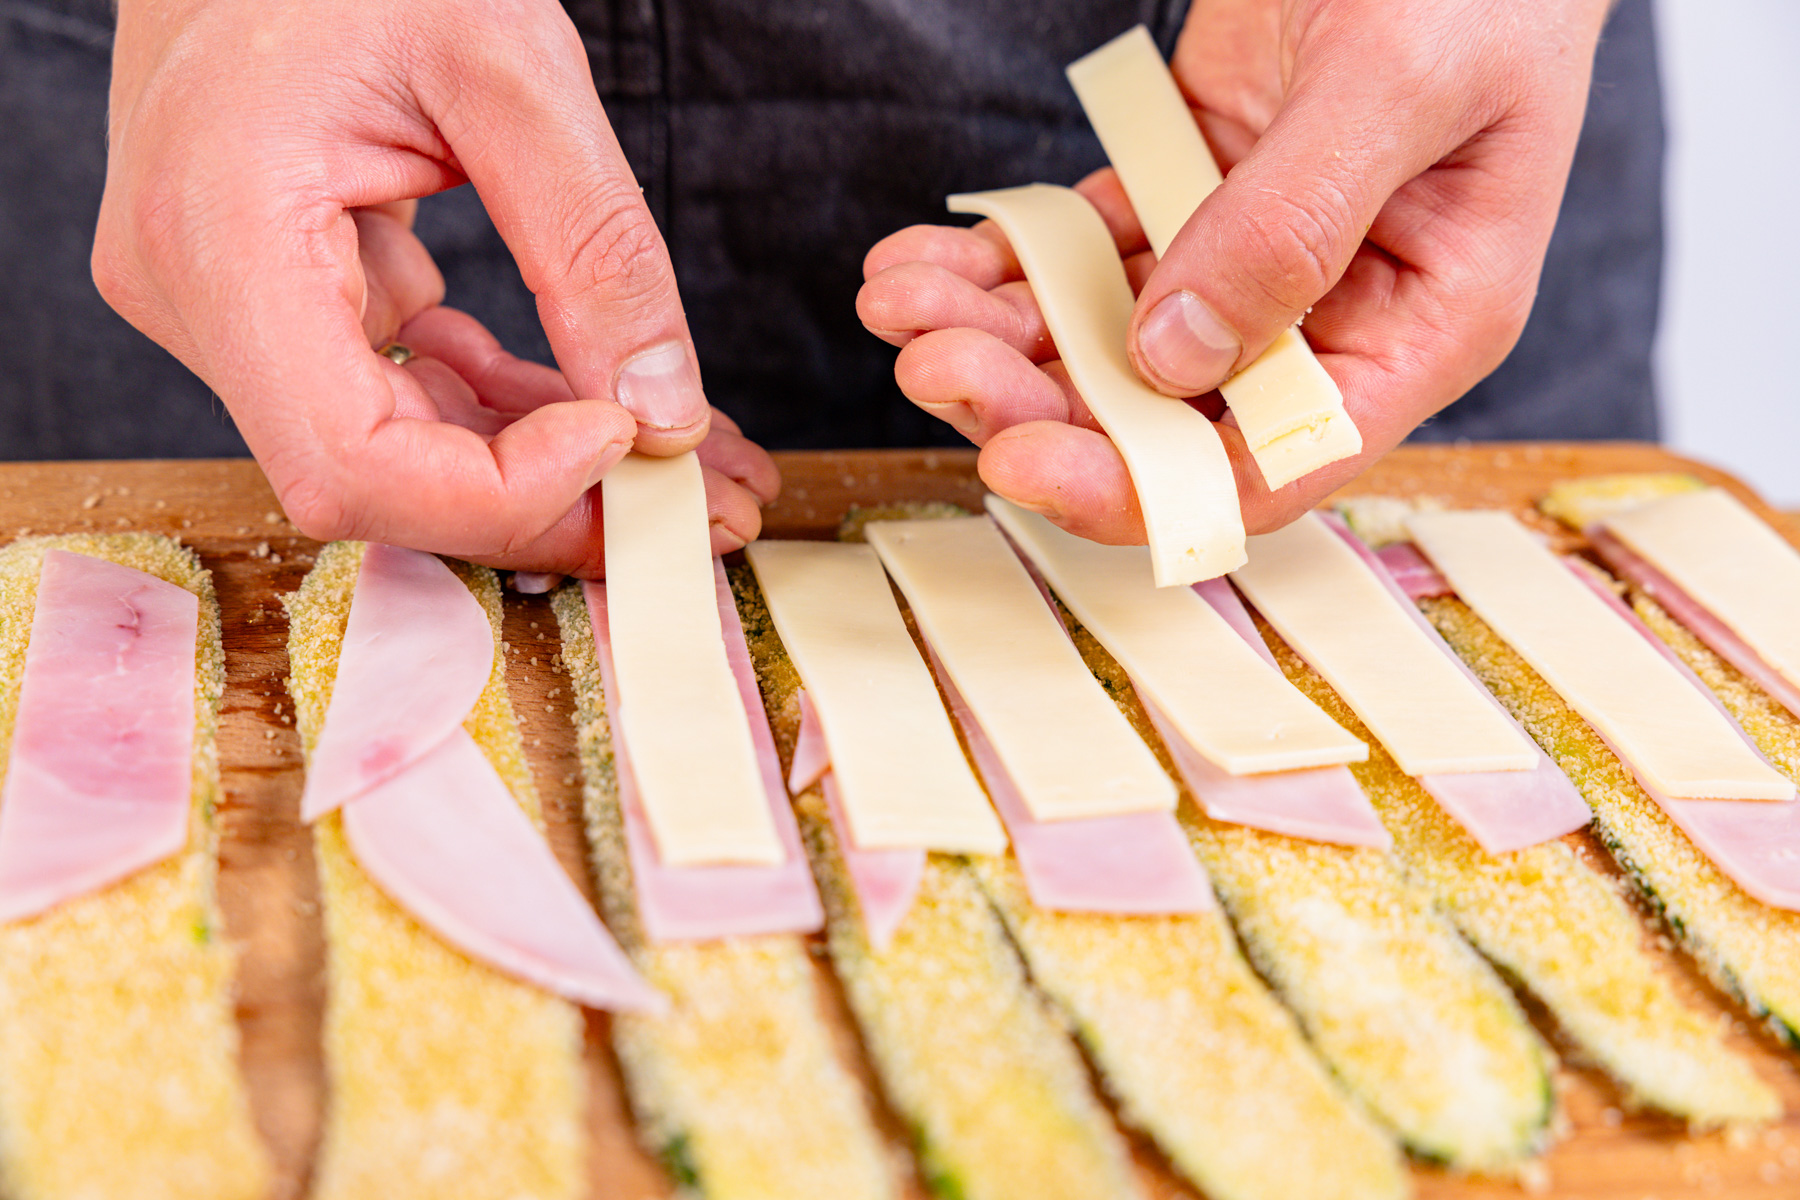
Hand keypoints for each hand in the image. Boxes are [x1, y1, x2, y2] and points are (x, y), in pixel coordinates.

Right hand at [95, 0, 763, 570]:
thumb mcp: (507, 64)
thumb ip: (593, 244)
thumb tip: (664, 409)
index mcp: (219, 236)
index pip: (353, 464)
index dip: (503, 492)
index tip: (627, 440)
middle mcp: (201, 296)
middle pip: (391, 478)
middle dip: (565, 500)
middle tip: (709, 505)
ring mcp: (236, 308)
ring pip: (414, 447)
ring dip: (561, 466)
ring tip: (696, 462)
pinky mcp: (285, 302)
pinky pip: (412, 390)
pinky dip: (520, 410)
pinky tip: (618, 405)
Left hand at [859, 0, 1610, 540]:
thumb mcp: (1399, 85)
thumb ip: (1291, 224)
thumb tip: (1175, 355)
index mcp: (1419, 327)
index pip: (1273, 464)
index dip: (1144, 488)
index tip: (1024, 462)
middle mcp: (1328, 313)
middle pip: (1163, 416)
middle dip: (1034, 402)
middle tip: (932, 362)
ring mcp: (1249, 255)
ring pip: (1103, 339)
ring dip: (994, 335)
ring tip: (900, 303)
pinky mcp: (1185, 190)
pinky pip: (1081, 253)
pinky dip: (1000, 261)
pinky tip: (922, 263)